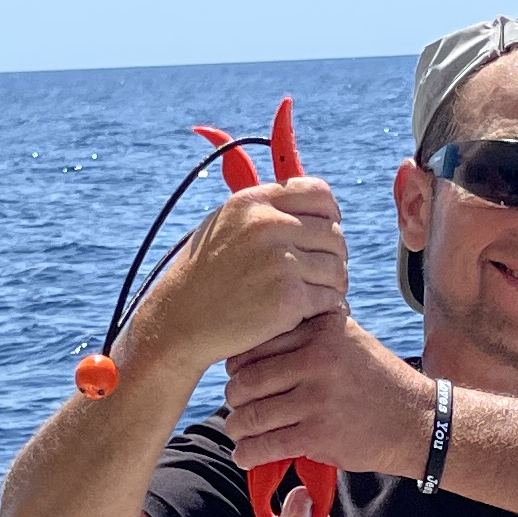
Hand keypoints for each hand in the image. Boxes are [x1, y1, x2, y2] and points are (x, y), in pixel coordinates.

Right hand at [119, 178, 347, 380]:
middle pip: (333, 234)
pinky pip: (332, 299)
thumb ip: (262, 210)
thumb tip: (307, 199)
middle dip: (332, 256)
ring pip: (337, 268)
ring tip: (316, 294)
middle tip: (320, 274)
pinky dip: (327, 308)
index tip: (326, 232)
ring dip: (332, 284)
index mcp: (253, 202)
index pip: (319, 194)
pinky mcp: (288, 298)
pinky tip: (312, 313)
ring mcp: (279, 261)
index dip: (330, 214)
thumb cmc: (203, 277)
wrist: (179, 322)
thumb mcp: (223, 227)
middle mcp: (267, 225)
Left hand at [222, 311, 435, 480]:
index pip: (258, 344)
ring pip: (252, 414)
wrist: (418, 421)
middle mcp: (318, 360)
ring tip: (238, 431)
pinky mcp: (318, 434)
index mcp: (322, 332)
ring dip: (237, 427)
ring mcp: (317, 398)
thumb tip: (258, 342)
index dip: (238, 364)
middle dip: (234, 397)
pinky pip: (267, 445)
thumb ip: (312, 333)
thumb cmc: (380, 381)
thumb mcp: (351, 339)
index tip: (237, 376)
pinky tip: (245, 455)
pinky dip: (248, 453)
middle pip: (247, 380)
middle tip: (235, 405)